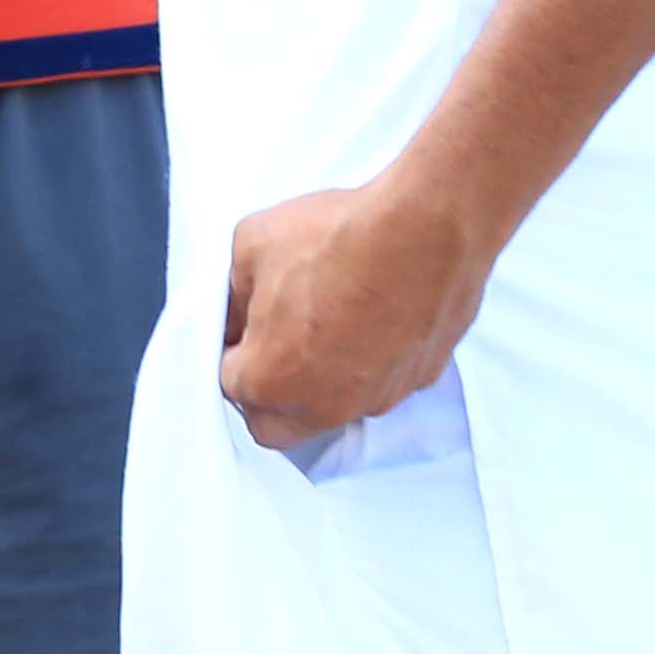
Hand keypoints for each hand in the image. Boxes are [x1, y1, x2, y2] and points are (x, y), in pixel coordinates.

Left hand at [216, 170, 496, 452]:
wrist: (425, 229)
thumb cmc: (337, 238)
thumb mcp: (249, 247)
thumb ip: (231, 294)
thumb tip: (236, 313)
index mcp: (270, 379)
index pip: (229, 384)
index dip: (229, 350)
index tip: (240, 326)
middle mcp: (323, 405)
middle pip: (275, 424)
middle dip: (264, 393)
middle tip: (270, 341)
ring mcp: (376, 399)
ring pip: (331, 409)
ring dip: (318, 381)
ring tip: (326, 321)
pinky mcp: (417, 382)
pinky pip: (378, 386)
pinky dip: (367, 364)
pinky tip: (369, 318)